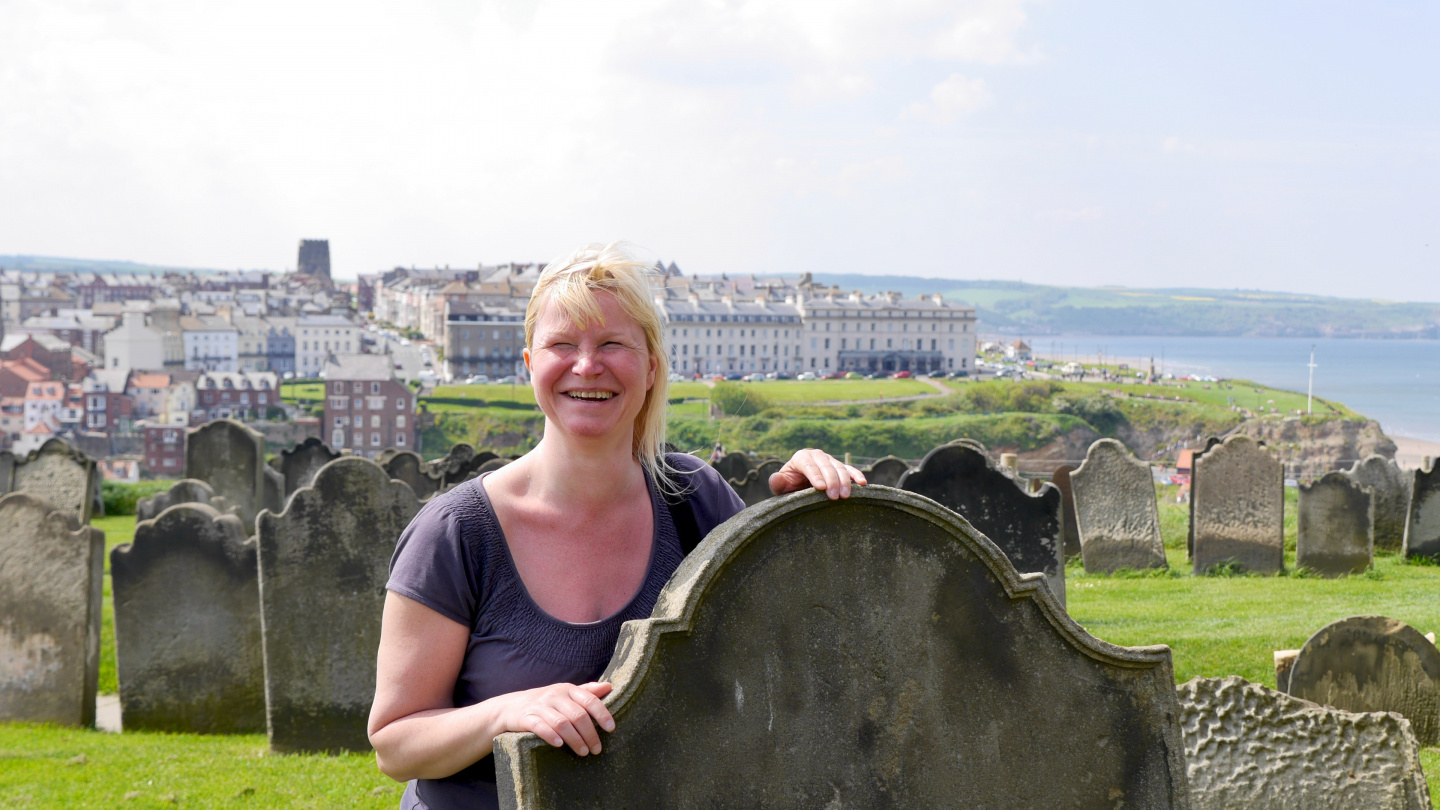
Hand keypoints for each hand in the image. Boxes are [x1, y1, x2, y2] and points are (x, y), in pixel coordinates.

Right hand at [494, 681, 614, 755]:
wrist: (510, 707)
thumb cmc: (545, 703)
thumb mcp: (565, 694)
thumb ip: (586, 692)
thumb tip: (609, 686)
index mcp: (567, 689)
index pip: (589, 700)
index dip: (602, 714)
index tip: (611, 729)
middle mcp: (554, 695)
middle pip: (577, 715)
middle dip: (590, 734)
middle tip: (596, 750)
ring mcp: (539, 706)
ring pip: (562, 723)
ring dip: (575, 739)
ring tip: (583, 752)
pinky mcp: (525, 717)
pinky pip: (540, 726)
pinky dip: (551, 735)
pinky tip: (559, 745)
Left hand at [770, 448, 866, 499]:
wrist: (798, 485)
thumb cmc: (788, 486)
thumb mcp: (781, 486)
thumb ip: (778, 482)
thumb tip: (777, 477)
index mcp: (801, 458)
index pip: (809, 465)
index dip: (815, 475)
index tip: (821, 488)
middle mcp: (816, 455)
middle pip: (826, 466)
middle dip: (831, 481)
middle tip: (834, 497)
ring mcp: (830, 460)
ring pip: (839, 467)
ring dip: (844, 481)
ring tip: (846, 496)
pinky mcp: (840, 467)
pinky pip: (850, 470)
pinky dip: (856, 475)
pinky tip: (863, 483)